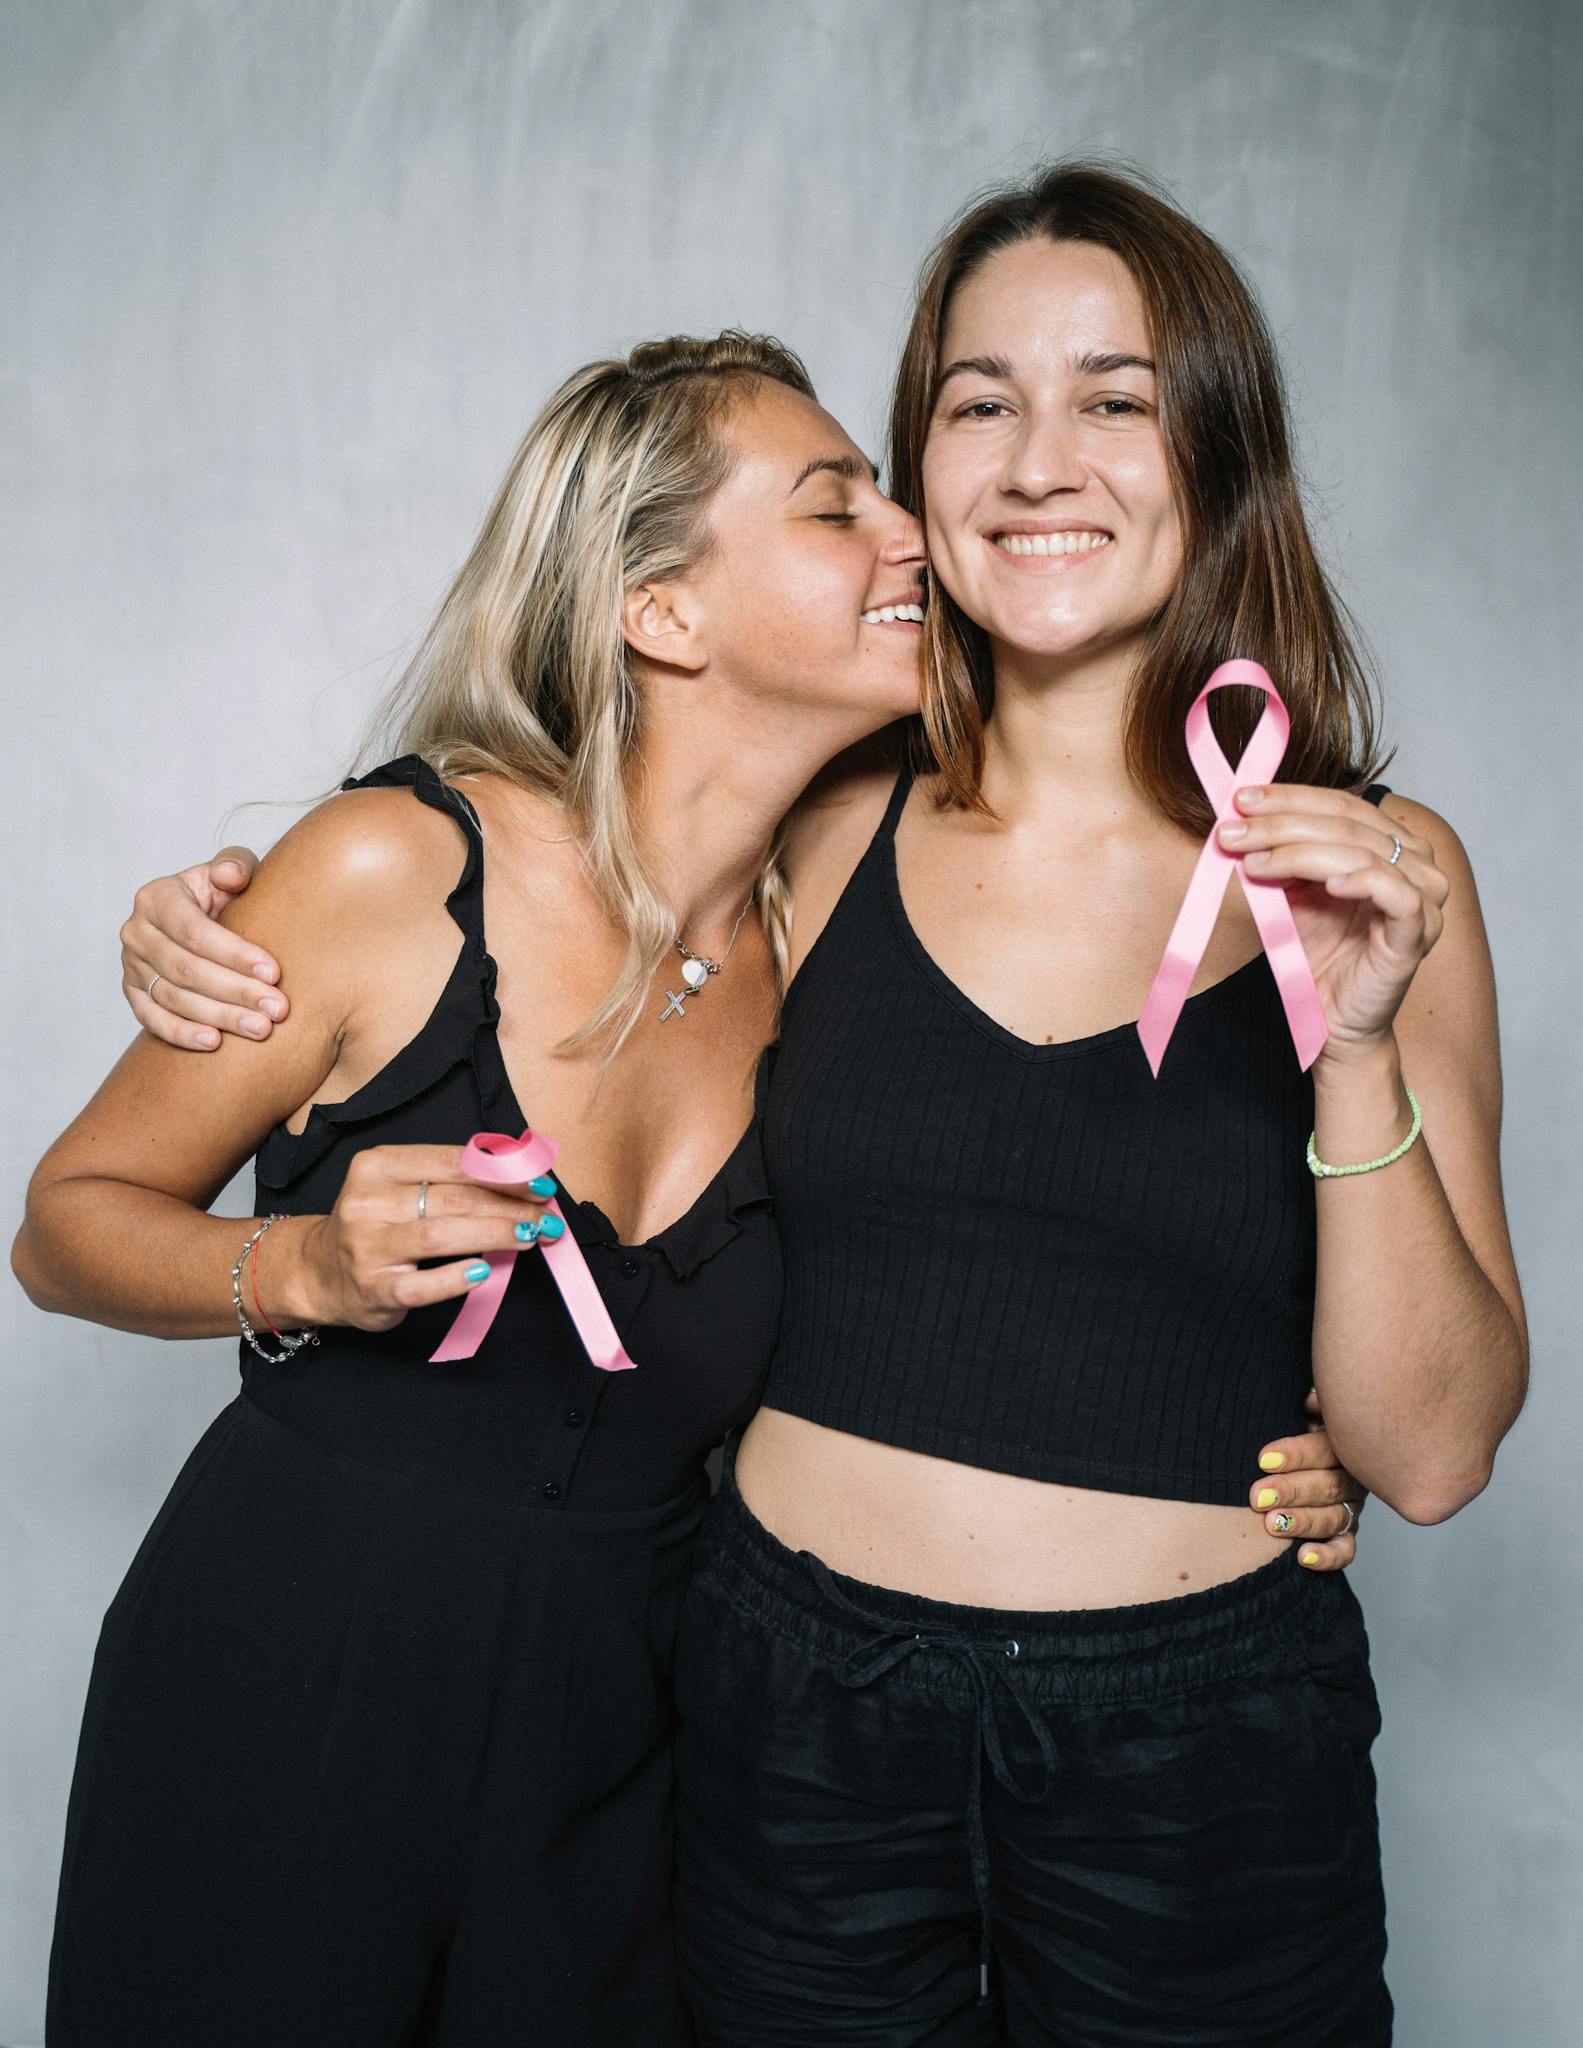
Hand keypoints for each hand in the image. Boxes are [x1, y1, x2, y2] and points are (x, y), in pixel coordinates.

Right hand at [121, 848, 288, 1048]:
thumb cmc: (222, 895)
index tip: (274, 973)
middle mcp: (137, 932)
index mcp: (157, 897)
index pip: (194, 931)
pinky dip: (181, 1033)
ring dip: (219, 1017)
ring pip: (173, 997)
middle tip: (277, 1009)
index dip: (234, 954)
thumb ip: (235, 865)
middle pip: (186, 969)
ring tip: (260, 1029)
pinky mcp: (133, 994)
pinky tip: (213, 1043)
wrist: (201, 920)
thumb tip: (231, 876)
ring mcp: (131, 965)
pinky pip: (152, 1019)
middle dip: (236, 991)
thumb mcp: (230, 873)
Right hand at [273, 1144, 564, 1333]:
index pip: (453, 1162)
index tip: (541, 1182)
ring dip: (495, 1235)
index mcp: (378, 1165)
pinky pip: (421, 1285)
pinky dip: (456, 1278)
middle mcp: (367, 1202)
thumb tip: (521, 1173)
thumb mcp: (401, 1187)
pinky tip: (484, 1272)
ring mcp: (366, 1247)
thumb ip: (450, 1178)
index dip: (503, 1172)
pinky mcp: (371, 1289)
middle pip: (453, 1199)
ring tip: (532, 1236)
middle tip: (546, 1215)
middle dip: (510, 1207)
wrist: (319, 1272)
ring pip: (440, 1236)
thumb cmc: (377, 1224)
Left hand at [1217, 785, 1448, 1061]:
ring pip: (1363, 853)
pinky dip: (1361, 881)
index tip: (1240, 799)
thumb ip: (1279, 857)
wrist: (1333, 1020)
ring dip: (1300, 852)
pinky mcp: (1418, 932)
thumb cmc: (1321, 956)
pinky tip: (1326, 885)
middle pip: (1348, 824)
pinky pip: (1396, 894)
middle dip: (1282, 824)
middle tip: (1233, 832)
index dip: (1290, 798)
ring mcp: (1422, 896)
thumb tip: (1240, 821)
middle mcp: (1415, 862)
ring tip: (1255, 863)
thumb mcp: (1292, 894)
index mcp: (1390, 843)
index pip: (1341, 805)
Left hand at [1250, 1388, 1368, 1571]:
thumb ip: (1309, 1404)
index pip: (1325, 1448)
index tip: (1264, 1459)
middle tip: (1258, 1497)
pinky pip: (1344, 1550)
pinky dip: (1327, 1556)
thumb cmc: (1292, 1423)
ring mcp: (1352, 1506)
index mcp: (1345, 1440)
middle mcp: (1354, 1475)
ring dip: (1303, 1522)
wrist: (1295, 1453)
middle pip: (1329, 1485)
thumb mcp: (1300, 1409)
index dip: (1296, 1454)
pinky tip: (1302, 1557)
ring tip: (1272, 1524)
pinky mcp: (1346, 1534)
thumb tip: (1308, 1400)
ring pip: (1336, 1518)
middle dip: (1291, 1491)